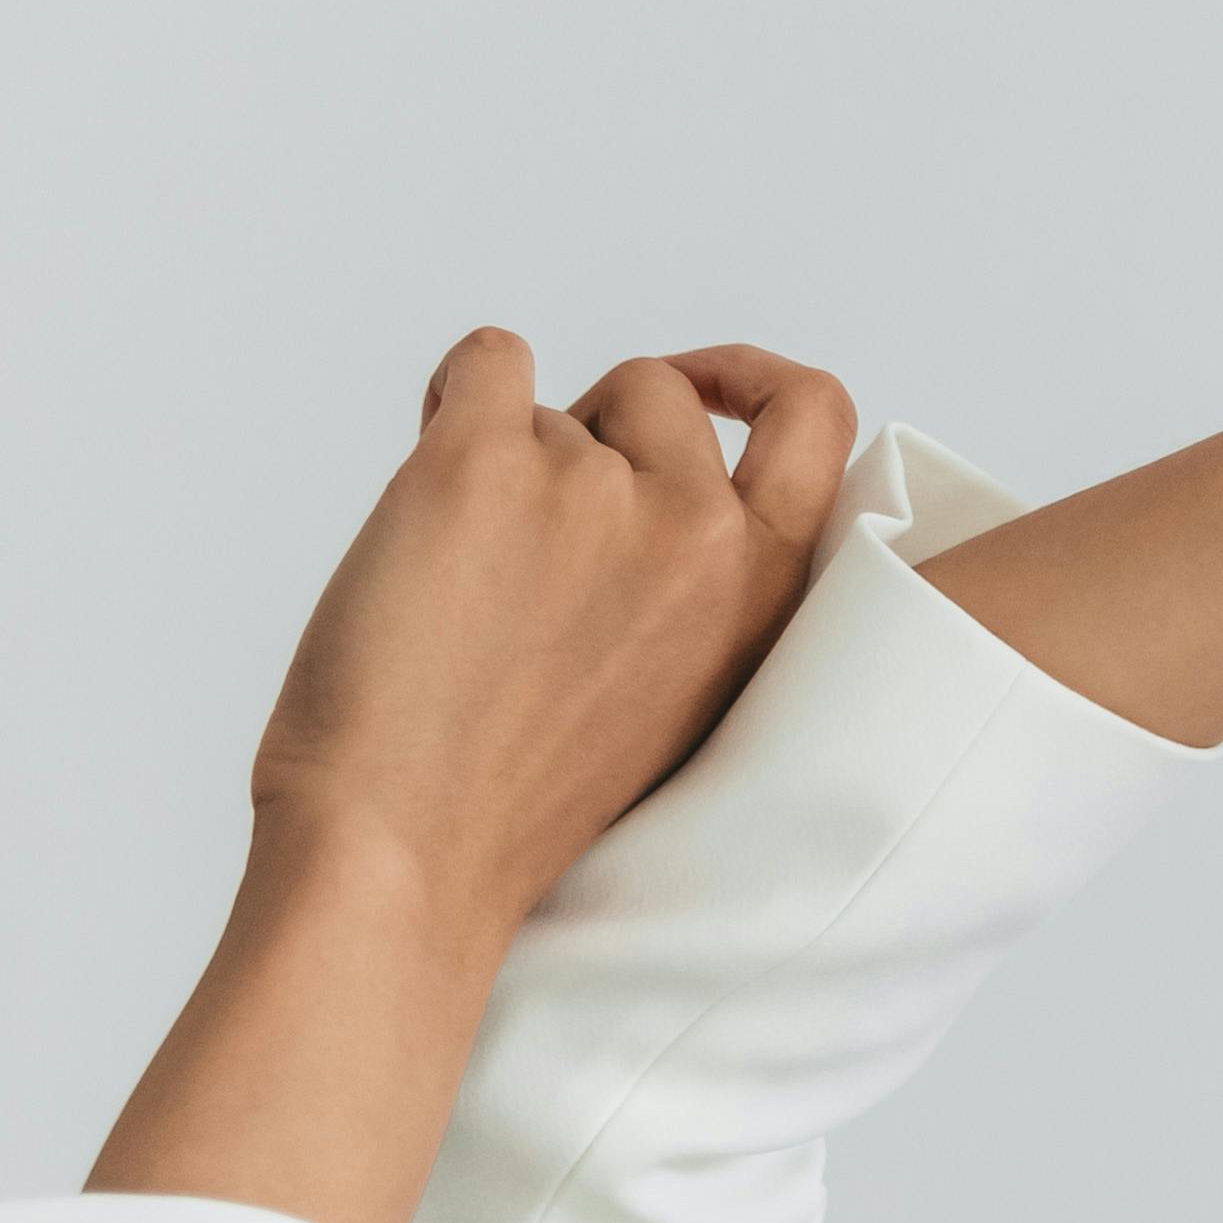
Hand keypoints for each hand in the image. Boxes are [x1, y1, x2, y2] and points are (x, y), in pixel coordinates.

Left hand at [250, 330, 857, 942]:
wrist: (404, 859)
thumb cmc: (518, 802)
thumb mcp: (678, 696)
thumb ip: (693, 585)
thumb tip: (633, 461)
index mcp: (760, 595)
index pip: (817, 420)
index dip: (759, 379)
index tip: (705, 388)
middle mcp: (698, 528)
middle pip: (654, 396)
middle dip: (592, 436)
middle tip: (529, 543)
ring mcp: (594, 488)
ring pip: (550, 411)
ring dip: (502, 465)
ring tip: (461, 589)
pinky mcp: (482, 465)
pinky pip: (485, 363)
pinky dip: (454, 397)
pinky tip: (427, 495)